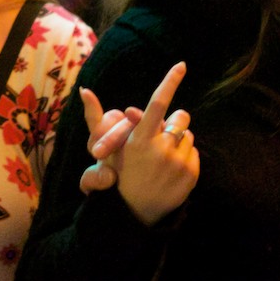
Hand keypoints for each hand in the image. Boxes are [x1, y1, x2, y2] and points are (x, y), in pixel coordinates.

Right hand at [82, 63, 198, 224]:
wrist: (131, 216)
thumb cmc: (115, 178)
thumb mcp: (102, 150)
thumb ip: (96, 119)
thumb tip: (85, 89)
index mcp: (139, 141)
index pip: (157, 104)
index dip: (169, 82)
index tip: (181, 65)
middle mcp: (161, 149)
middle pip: (181, 116)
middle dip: (173, 120)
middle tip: (161, 133)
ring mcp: (179, 162)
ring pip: (188, 134)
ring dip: (177, 139)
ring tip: (162, 156)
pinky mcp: (192, 174)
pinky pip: (195, 152)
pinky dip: (184, 156)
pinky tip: (169, 169)